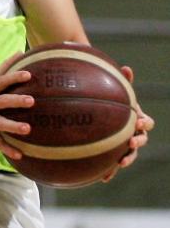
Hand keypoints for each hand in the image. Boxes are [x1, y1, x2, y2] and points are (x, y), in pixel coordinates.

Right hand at [0, 54, 35, 159]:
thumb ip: (4, 67)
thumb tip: (21, 51)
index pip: (1, 81)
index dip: (14, 77)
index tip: (28, 74)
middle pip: (0, 101)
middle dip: (15, 101)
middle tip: (32, 100)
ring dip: (12, 126)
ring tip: (27, 129)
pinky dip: (7, 149)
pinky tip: (19, 154)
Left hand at [102, 66, 154, 181]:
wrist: (99, 111)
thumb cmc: (110, 100)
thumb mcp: (115, 91)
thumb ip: (121, 81)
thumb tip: (126, 68)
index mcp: (136, 118)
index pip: (147, 122)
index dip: (144, 123)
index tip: (138, 121)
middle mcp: (133, 133)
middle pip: (141, 140)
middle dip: (138, 141)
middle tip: (130, 140)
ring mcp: (124, 145)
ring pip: (130, 154)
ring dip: (127, 158)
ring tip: (121, 162)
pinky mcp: (113, 154)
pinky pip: (112, 164)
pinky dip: (110, 171)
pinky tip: (103, 178)